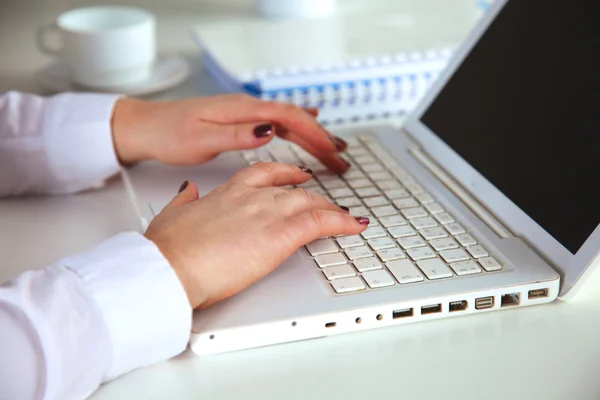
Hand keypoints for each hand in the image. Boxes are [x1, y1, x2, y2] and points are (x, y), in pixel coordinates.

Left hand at [111, 94, 348, 172]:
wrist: (146, 127)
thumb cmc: (169, 133)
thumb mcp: (201, 139)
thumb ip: (237, 135)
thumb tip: (269, 131)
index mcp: (242, 111)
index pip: (289, 118)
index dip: (315, 135)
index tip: (333, 152)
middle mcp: (247, 109)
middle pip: (295, 119)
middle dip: (321, 138)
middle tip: (342, 159)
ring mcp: (245, 115)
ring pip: (289, 122)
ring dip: (312, 137)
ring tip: (333, 153)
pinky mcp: (240, 123)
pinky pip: (277, 124)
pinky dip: (296, 132)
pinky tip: (304, 135)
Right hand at [144, 162, 368, 308]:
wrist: (171, 265)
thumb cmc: (169, 249)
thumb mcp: (171, 215)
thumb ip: (185, 200)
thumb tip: (189, 191)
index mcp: (227, 192)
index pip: (263, 174)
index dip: (285, 174)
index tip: (296, 176)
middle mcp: (251, 197)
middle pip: (293, 190)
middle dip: (312, 196)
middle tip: (327, 202)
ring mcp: (267, 213)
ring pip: (311, 203)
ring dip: (331, 210)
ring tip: (346, 217)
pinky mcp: (280, 234)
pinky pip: (322, 222)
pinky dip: (343, 222)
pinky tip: (355, 225)